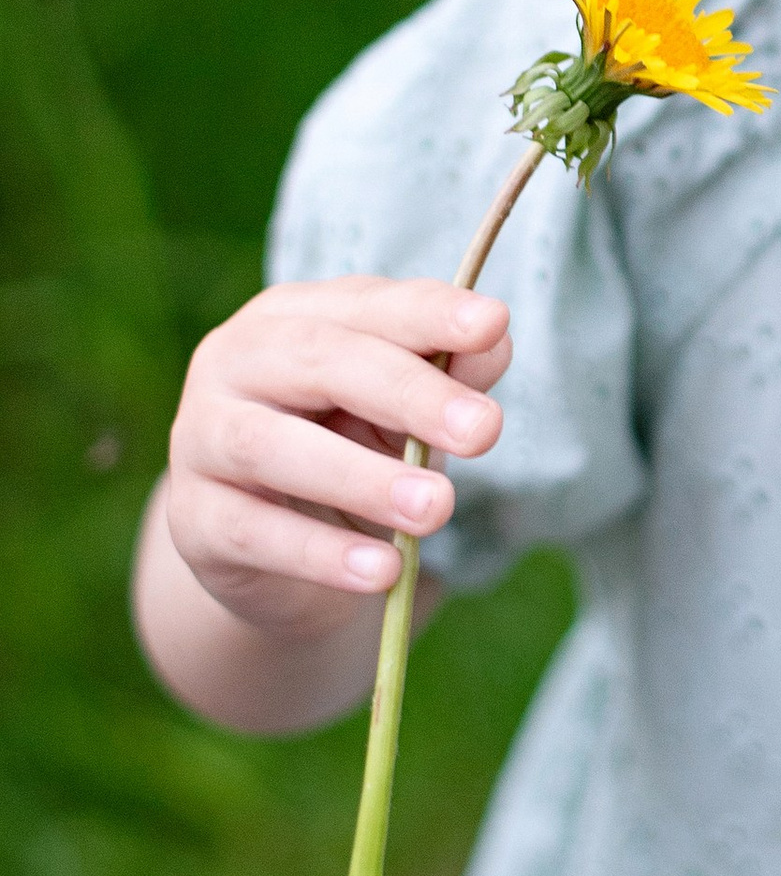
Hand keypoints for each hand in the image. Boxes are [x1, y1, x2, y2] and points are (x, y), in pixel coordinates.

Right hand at [160, 278, 511, 639]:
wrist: (277, 554)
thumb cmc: (350, 450)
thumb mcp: (406, 413)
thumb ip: (448, 375)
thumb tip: (493, 343)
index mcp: (291, 317)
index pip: (365, 304)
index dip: (428, 313)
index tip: (492, 324)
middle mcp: (233, 361)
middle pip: (317, 360)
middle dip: (407, 393)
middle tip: (484, 432)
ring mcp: (200, 439)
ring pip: (271, 446)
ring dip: (362, 479)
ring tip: (436, 508)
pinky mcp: (193, 519)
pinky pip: (253, 532)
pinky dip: (322, 554)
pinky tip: (383, 570)